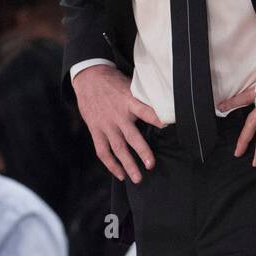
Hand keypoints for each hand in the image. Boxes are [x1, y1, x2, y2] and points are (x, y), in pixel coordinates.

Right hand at [72, 64, 162, 183]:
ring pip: (117, 148)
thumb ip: (142, 99)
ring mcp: (106, 125)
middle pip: (131, 136)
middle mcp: (118, 115)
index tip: (166, 126)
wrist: (88, 77)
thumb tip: (163, 107)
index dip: (156, 118)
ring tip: (137, 178)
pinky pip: (102, 151)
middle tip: (150, 165)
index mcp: (128, 101)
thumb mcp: (130, 85)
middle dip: (142, 152)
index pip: (145, 111)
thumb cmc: (113, 82)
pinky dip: (111, 164)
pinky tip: (120, 174)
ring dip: (127, 164)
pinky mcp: (95, 130)